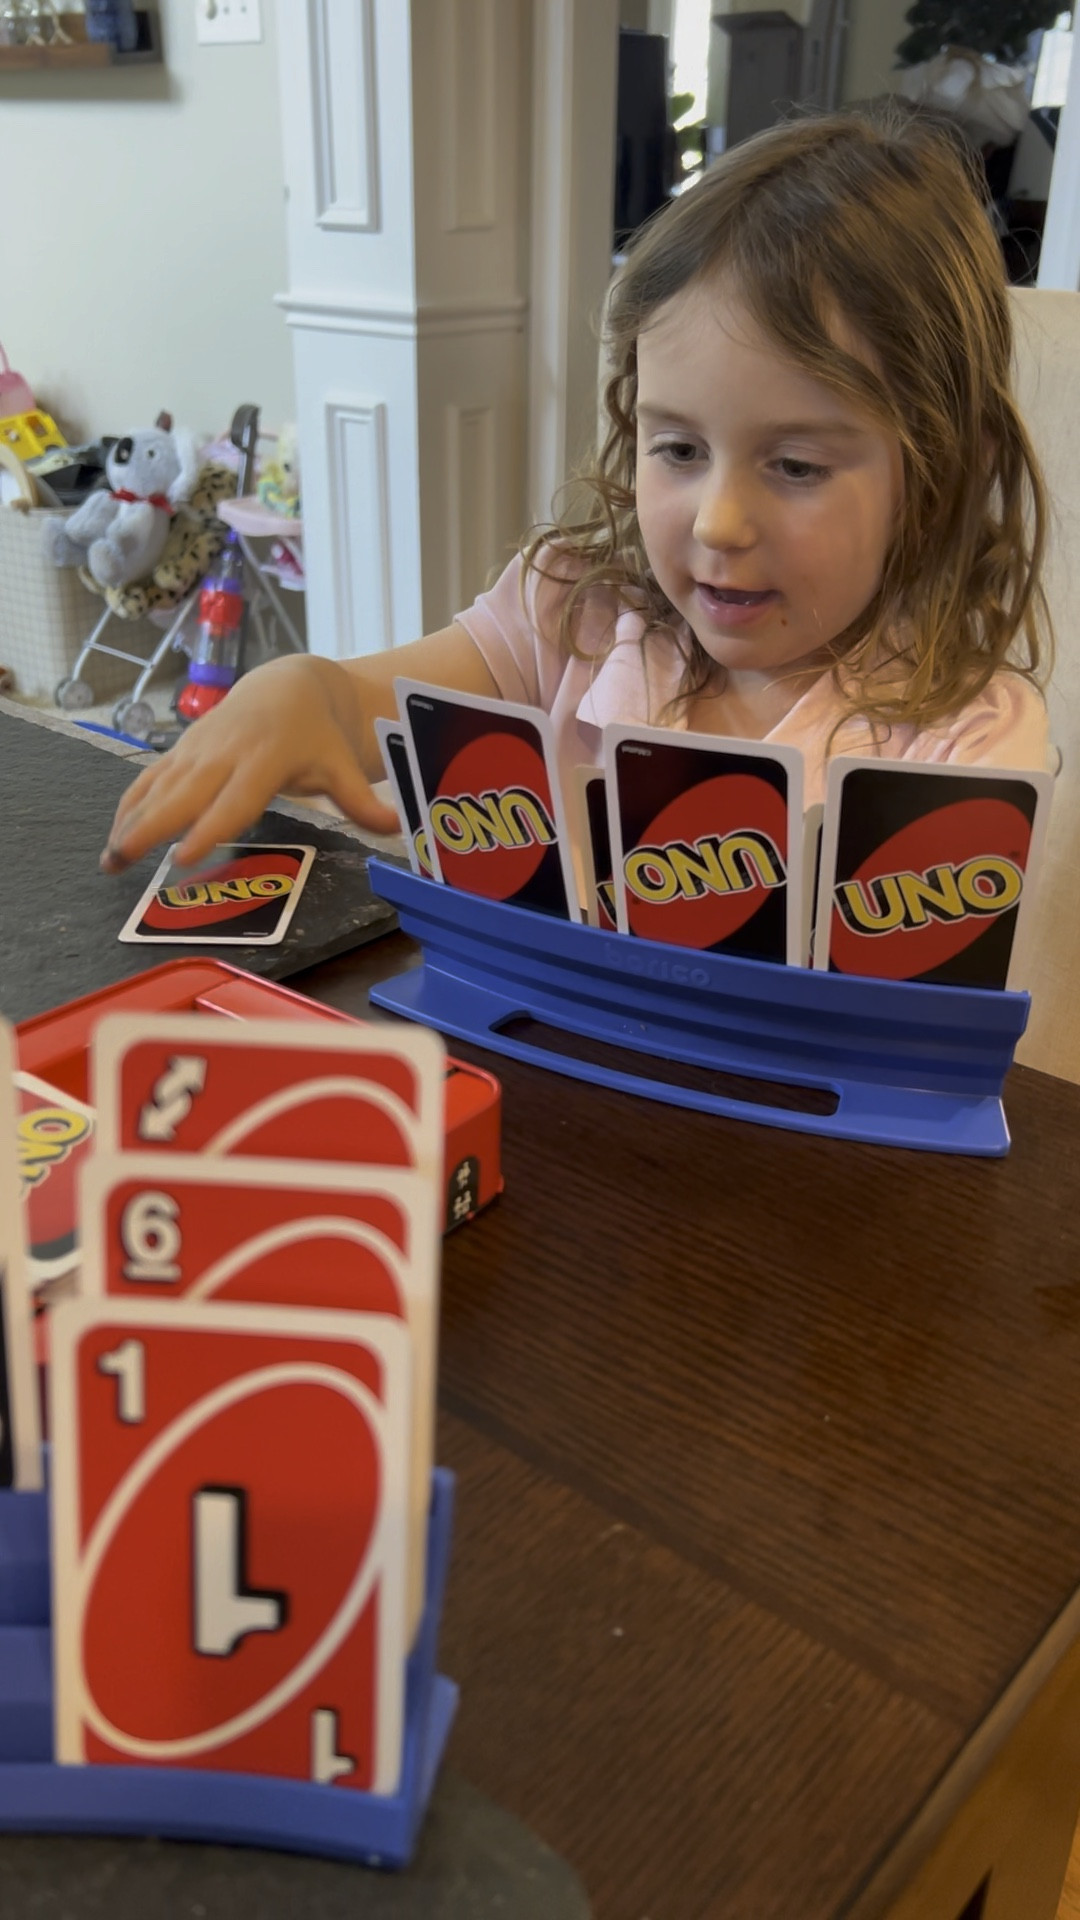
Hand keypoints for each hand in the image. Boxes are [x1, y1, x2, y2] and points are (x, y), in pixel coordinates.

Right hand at [100, 654, 399, 872]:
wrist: (288, 685)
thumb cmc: (317, 734)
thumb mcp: (342, 763)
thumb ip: (360, 800)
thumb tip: (395, 826)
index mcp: (264, 759)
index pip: (233, 800)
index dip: (207, 828)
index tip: (182, 857)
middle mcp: (224, 753)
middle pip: (183, 795)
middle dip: (150, 828)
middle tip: (123, 862)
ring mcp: (199, 750)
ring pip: (158, 787)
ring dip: (130, 821)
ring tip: (108, 860)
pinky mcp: (184, 749)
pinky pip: (151, 777)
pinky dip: (130, 803)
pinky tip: (115, 833)